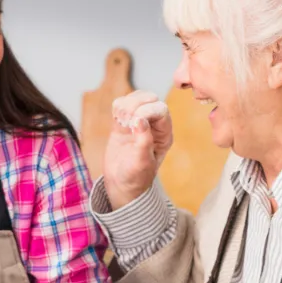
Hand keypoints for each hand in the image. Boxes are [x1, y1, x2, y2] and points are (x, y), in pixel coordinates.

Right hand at [103, 90, 173, 208]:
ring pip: (135, 98)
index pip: (161, 110)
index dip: (147, 110)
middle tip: (126, 122)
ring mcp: (138, 122)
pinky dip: (118, 107)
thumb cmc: (135, 177)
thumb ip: (143, 141)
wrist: (121, 184)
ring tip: (121, 122)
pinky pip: (121, 104)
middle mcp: (153, 125)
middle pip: (149, 99)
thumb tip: (139, 120)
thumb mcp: (142, 163)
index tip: (134, 123)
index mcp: (164, 134)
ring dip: (126, 105)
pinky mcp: (123, 122)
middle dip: (136, 105)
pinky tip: (117, 121)